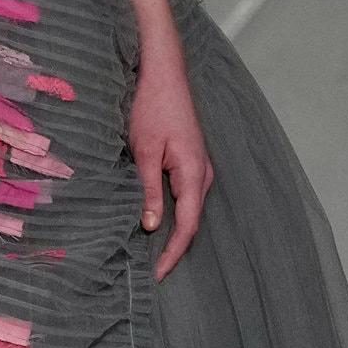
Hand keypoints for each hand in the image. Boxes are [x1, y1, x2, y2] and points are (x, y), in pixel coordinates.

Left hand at [128, 43, 213, 280]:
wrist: (163, 72)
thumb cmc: (151, 107)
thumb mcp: (144, 152)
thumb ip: (148, 190)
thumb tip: (150, 226)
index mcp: (194, 173)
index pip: (187, 226)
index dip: (172, 254)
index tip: (157, 275)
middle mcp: (203, 173)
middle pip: (191, 221)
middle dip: (173, 248)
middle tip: (150, 272)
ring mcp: (199, 166)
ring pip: (189, 209)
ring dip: (173, 232)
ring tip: (151, 254)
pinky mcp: (190, 160)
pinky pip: (185, 195)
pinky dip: (173, 213)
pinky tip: (156, 221)